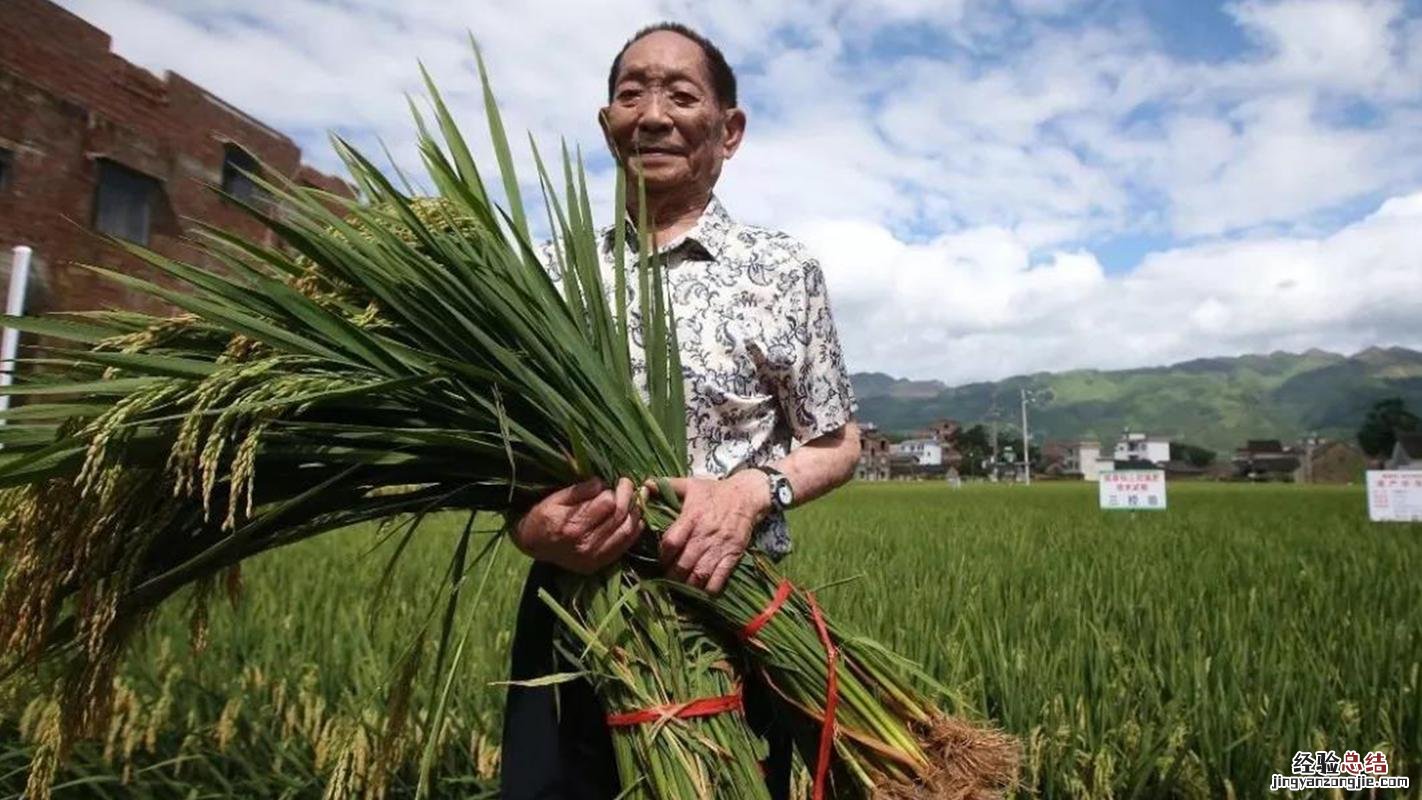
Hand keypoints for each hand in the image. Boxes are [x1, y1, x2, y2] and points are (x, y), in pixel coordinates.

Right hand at [513, 478, 642, 573]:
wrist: (532, 546)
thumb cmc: (542, 517)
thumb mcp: (554, 498)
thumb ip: (579, 491)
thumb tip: (601, 483)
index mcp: (572, 527)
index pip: (607, 503)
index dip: (613, 490)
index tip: (613, 482)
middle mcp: (585, 545)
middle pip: (619, 516)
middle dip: (628, 497)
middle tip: (627, 484)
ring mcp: (593, 558)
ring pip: (626, 531)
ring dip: (635, 512)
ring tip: (634, 499)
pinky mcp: (598, 564)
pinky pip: (625, 546)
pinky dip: (634, 530)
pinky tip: (635, 518)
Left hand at [647, 471, 771, 594]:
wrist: (747, 495)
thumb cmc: (715, 491)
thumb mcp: (691, 484)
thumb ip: (667, 485)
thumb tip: (644, 485)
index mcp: (692, 517)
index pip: (671, 542)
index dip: (663, 555)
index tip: (661, 558)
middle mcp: (704, 535)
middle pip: (683, 564)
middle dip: (672, 574)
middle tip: (668, 576)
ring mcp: (719, 547)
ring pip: (699, 575)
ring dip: (687, 584)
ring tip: (681, 584)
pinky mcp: (733, 555)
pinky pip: (719, 579)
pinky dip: (708, 589)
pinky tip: (701, 589)